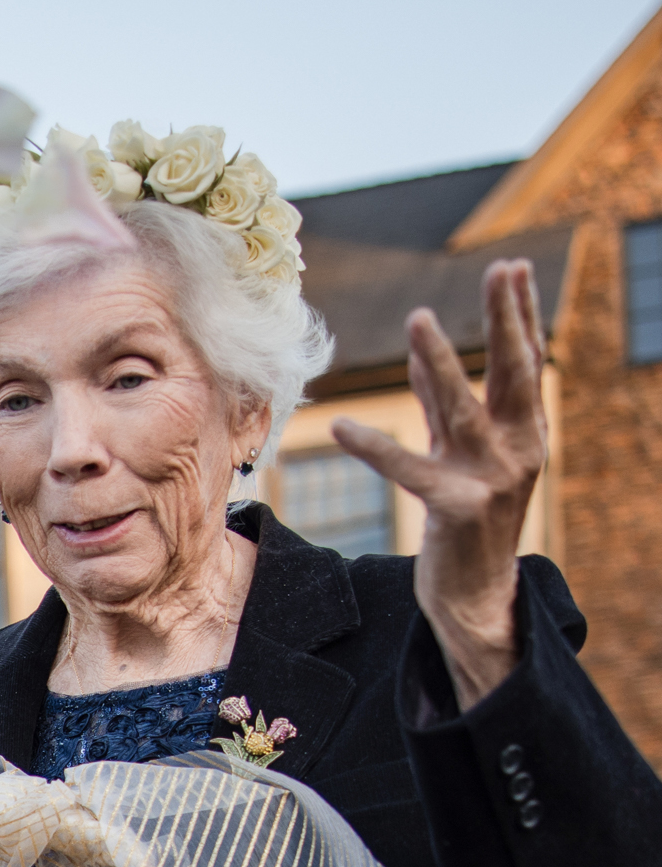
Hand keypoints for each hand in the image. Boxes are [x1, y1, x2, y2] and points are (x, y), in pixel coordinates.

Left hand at [330, 259, 546, 710]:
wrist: (476, 597)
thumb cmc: (468, 523)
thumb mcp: (460, 456)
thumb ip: (443, 407)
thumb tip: (424, 353)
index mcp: (525, 435)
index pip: (526, 363)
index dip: (521, 315)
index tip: (513, 269)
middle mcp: (518, 451)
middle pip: (514, 373)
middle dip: (508, 319)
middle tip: (500, 269)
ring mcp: (491, 480)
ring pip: (462, 409)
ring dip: (439, 363)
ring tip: (420, 319)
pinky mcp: (456, 510)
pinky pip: (408, 470)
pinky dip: (373, 448)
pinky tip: (341, 427)